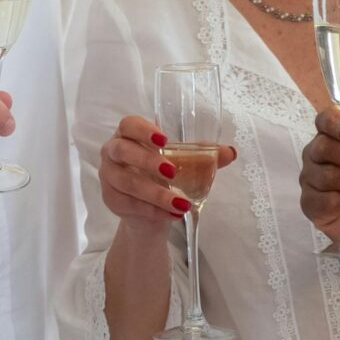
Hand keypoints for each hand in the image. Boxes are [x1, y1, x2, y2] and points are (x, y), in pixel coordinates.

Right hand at [98, 114, 238, 231]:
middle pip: (122, 151)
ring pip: (127, 183)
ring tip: (182, 204)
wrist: (149, 209)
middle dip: (148, 161)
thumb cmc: (162, 174)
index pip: (128, 124)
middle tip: (172, 173)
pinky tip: (171, 214)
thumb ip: (204, 155)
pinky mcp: (110, 199)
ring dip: (156, 194)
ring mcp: (108, 176)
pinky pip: (128, 204)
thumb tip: (231, 152)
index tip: (164, 141)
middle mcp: (113, 151)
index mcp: (129, 134)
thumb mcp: (183, 163)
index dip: (143, 130)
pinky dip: (152, 210)